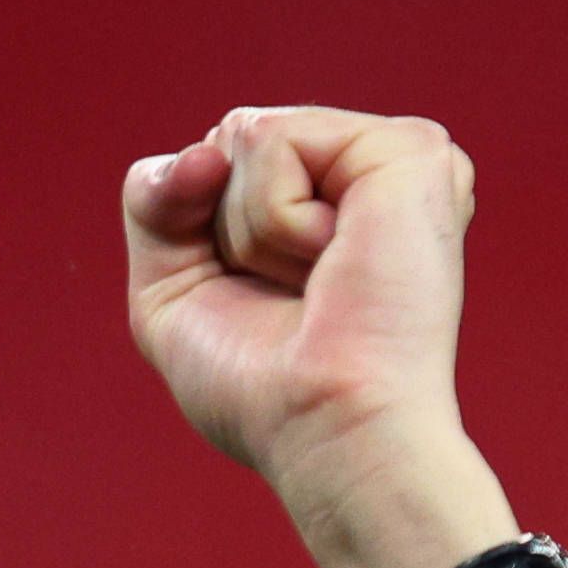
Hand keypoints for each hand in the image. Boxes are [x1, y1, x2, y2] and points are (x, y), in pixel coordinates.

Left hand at [121, 107, 525, 567]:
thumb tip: (207, 147)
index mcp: (330, 203)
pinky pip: (271, 139)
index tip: (261, 305)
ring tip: (320, 285)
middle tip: (295, 300)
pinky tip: (337, 263)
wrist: (323, 431)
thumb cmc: (259, 392)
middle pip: (223, 143)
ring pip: (244, 136)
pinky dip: (275, 217)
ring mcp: (397, 156)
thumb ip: (154, 202)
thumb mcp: (171, 292)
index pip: (214, 162)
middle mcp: (369, 173)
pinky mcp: (412, 149)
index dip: (199, 237)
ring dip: (250, 231)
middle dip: (223, 232)